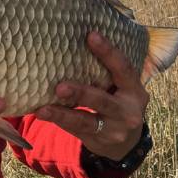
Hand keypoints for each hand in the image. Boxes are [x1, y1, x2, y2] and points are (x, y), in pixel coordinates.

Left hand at [35, 31, 148, 160]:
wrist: (126, 142)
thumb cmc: (117, 102)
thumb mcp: (122, 88)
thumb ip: (107, 71)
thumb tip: (75, 38)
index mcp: (135, 90)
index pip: (124, 69)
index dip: (109, 52)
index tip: (91, 35)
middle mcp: (128, 111)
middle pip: (102, 100)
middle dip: (80, 93)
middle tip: (60, 86)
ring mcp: (114, 129)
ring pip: (86, 120)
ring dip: (62, 114)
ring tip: (43, 109)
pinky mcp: (99, 141)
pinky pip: (76, 130)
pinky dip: (59, 120)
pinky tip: (42, 113)